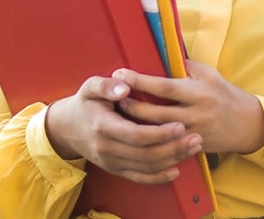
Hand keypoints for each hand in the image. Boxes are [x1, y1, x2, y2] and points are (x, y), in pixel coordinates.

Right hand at [44, 75, 203, 183]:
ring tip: (193, 148)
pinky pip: (139, 178)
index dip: (160, 133)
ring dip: (172, 159)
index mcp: (103, 126)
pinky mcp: (115, 169)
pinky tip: (176, 169)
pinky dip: (159, 177)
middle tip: (196, 137)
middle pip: (145, 154)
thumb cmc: (85, 103)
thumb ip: (107, 85)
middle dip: (173, 147)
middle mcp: (106, 148)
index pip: (136, 135)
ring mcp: (111, 162)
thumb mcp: (90, 87)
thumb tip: (124, 86)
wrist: (67, 128)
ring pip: (146, 167)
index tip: (180, 125)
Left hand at [114, 60, 263, 154]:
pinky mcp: (192, 147)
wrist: (247, 124)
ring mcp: (193, 133)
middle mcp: (196, 113)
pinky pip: (166, 145)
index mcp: (198, 92)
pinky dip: (149, 139)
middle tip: (113, 97)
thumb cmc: (225, 94)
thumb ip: (185, 66)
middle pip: (156, 113)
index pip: (164, 86)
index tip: (121, 74)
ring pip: (158, 132)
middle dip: (132, 105)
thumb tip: (160, 54)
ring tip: (119, 114)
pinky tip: (135, 134)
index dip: (140, 80)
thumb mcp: (209, 74)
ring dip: (136, 124)